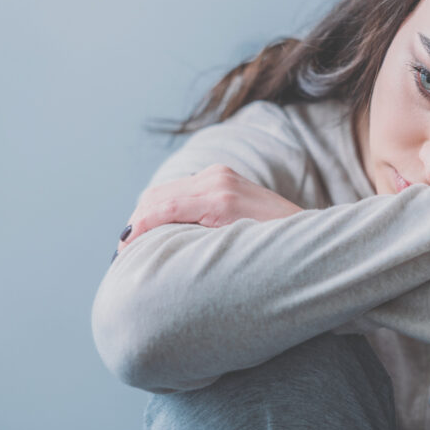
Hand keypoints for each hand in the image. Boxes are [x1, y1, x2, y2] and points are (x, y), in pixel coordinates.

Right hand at [117, 164, 303, 251]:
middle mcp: (217, 180)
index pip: (162, 208)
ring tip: (132, 243)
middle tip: (122, 254)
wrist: (308, 234)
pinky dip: (161, 206)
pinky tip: (154, 227)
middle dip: (135, 223)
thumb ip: (198, 246)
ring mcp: (219, 174)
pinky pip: (179, 189)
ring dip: (145, 214)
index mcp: (221, 199)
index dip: (137, 230)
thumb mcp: (236, 253)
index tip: (122, 253)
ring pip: (164, 191)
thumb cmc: (275, 253)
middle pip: (157, 196)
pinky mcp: (220, 175)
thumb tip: (159, 253)